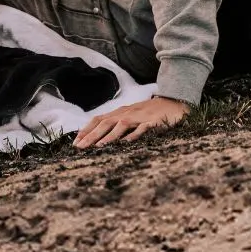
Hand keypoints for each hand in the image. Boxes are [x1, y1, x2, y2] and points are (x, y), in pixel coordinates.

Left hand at [73, 97, 190, 148]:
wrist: (175, 103)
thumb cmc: (150, 113)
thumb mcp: (131, 116)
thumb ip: (117, 124)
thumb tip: (98, 137)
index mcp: (120, 113)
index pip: (98, 120)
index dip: (86, 130)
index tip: (75, 143)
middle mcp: (127, 113)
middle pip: (106, 123)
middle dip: (91, 136)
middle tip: (79, 148)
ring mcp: (140, 117)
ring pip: (121, 125)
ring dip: (109, 136)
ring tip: (98, 147)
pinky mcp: (154, 121)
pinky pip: (143, 128)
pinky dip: (134, 135)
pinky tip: (126, 143)